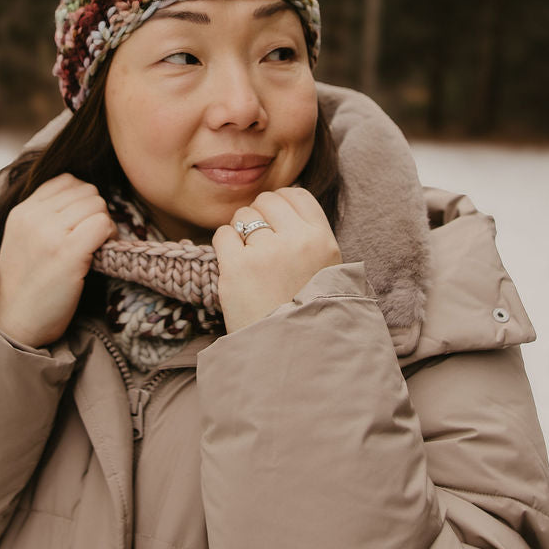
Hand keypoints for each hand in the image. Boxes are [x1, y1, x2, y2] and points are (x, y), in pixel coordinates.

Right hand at [0, 174, 113, 347]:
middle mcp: (33, 217)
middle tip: (92, 239)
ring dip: (104, 225)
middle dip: (96, 212)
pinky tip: (100, 254)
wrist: (12, 323)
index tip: (81, 224)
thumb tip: (86, 198)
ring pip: (97, 205)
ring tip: (95, 247)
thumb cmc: (26, 286)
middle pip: (86, 191)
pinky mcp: (67, 253)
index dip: (82, 200)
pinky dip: (109, 236)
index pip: (66, 181)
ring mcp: (49, 233)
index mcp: (22, 211)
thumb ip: (45, 215)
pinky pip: (103, 224)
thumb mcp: (23, 239)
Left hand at [212, 187, 340, 333]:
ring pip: (243, 216)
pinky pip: (223, 234)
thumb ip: (309, 234)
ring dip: (241, 233)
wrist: (288, 354)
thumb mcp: (326, 270)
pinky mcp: (237, 268)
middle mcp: (297, 242)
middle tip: (261, 246)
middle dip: (259, 217)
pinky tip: (236, 268)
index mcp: (323, 241)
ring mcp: (266, 253)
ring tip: (252, 262)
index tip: (275, 222)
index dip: (280, 203)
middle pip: (266, 201)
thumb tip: (285, 195)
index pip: (295, 194)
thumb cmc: (304, 313)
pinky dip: (225, 247)